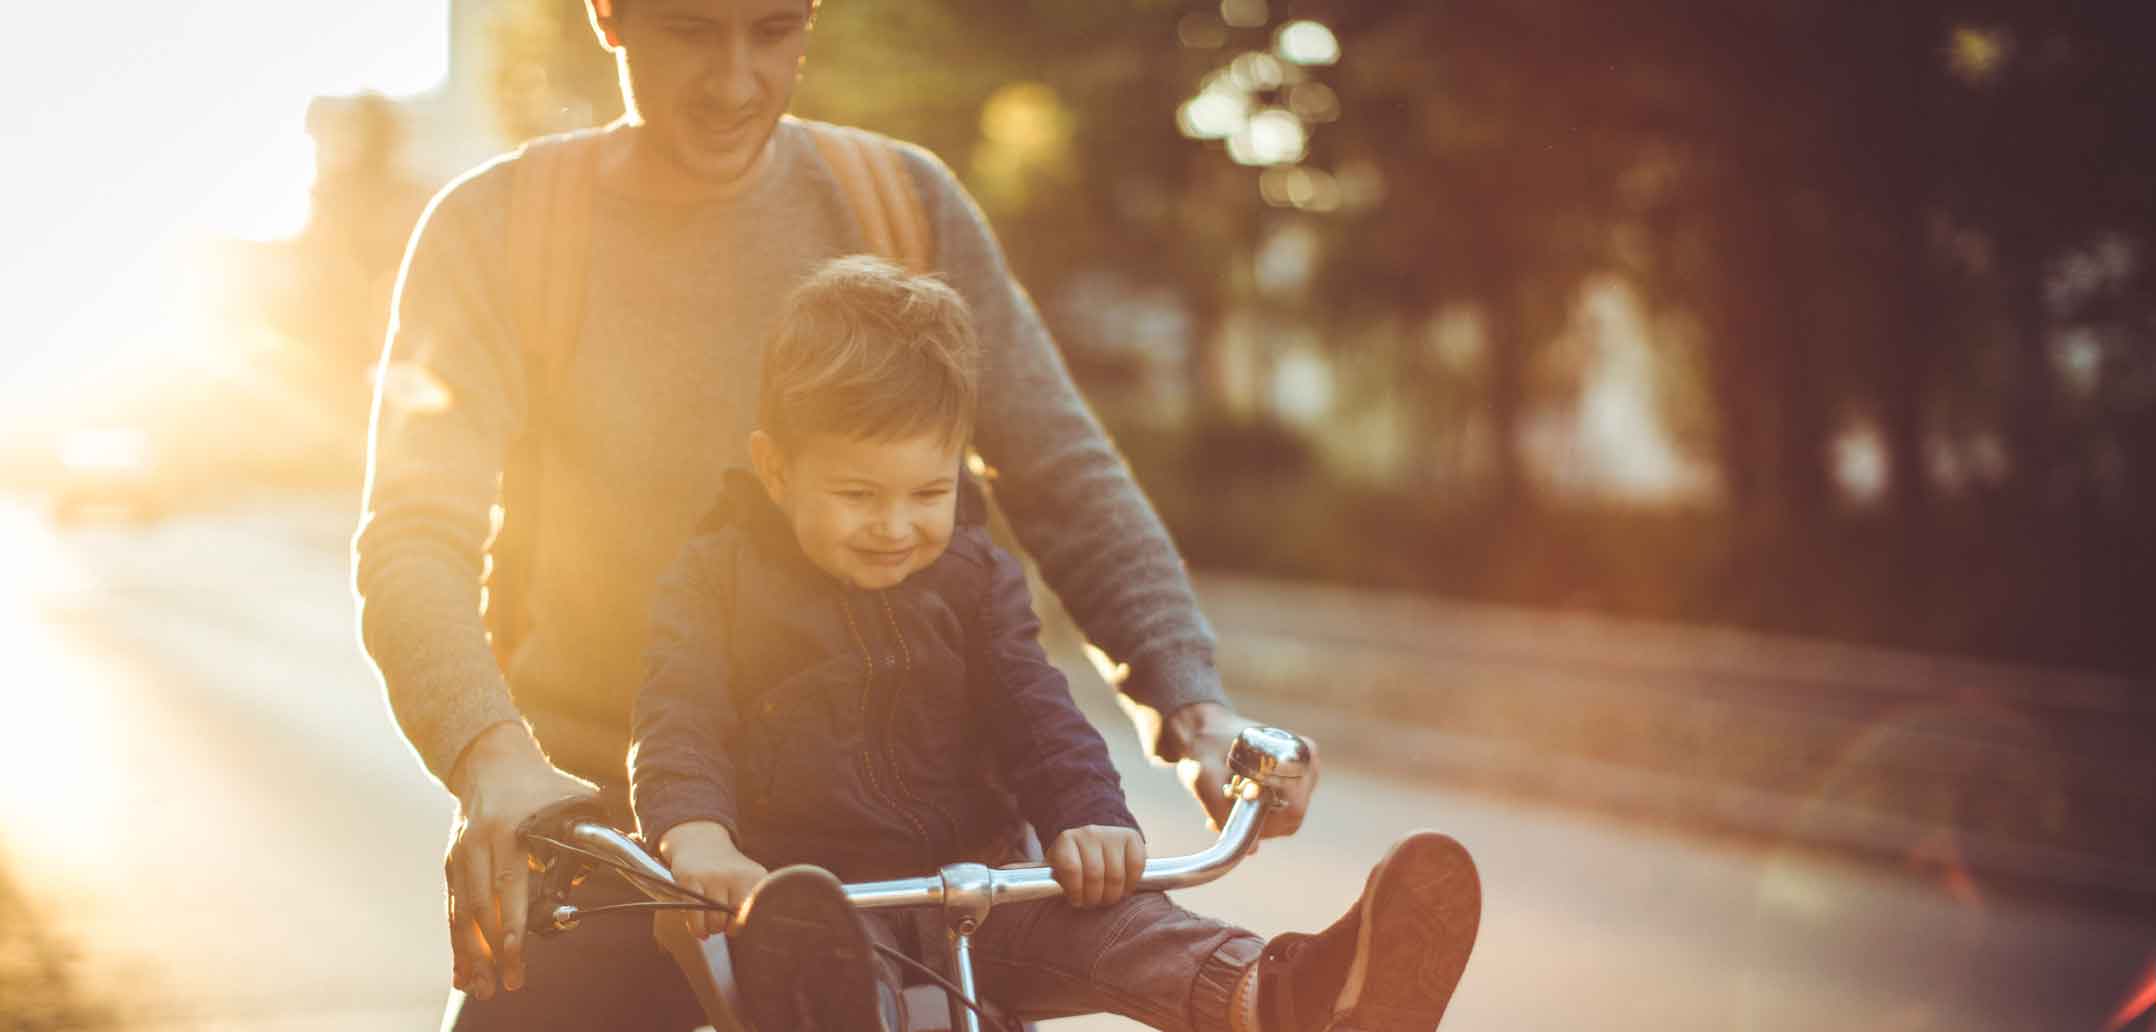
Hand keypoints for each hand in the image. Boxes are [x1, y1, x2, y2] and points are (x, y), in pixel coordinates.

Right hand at [444, 722, 597, 999]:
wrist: (489, 760)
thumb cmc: (540, 783)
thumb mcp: (572, 798)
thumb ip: (595, 830)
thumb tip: (635, 851)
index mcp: (509, 829)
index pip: (507, 884)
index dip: (510, 922)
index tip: (517, 952)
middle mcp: (478, 843)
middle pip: (481, 907)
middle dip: (493, 950)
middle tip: (507, 983)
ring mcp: (460, 854)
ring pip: (461, 914)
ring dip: (472, 955)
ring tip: (483, 987)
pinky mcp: (451, 863)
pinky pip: (453, 909)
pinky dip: (458, 943)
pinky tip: (463, 972)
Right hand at [658, 822, 767, 937]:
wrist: (699, 843)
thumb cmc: (725, 874)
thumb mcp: (745, 882)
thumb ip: (746, 908)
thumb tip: (736, 930)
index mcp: (754, 877)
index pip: (753, 914)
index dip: (741, 924)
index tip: (733, 922)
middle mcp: (735, 876)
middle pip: (733, 921)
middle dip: (725, 927)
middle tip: (719, 922)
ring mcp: (712, 877)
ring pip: (715, 922)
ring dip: (711, 929)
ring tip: (709, 923)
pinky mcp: (690, 880)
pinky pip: (696, 915)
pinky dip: (698, 929)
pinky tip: (700, 932)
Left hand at [1048, 825, 1146, 907]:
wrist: (1094, 841)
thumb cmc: (1075, 862)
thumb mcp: (1059, 869)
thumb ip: (1060, 881)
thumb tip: (1064, 893)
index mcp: (1066, 841)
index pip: (1070, 867)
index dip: (1075, 890)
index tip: (1077, 901)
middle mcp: (1089, 833)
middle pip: (1095, 874)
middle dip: (1094, 897)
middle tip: (1093, 903)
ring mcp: (1111, 834)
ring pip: (1116, 875)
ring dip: (1112, 895)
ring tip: (1106, 899)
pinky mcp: (1132, 837)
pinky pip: (1136, 866)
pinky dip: (1131, 883)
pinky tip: (1123, 888)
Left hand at [1165, 703, 1318, 840]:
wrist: (1202, 730)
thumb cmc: (1204, 748)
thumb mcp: (1205, 781)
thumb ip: (1225, 814)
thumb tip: (1253, 850)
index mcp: (1298, 755)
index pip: (1293, 810)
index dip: (1263, 821)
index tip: (1233, 810)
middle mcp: (1308, 764)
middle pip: (1290, 818)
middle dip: (1256, 822)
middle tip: (1222, 814)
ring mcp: (1304, 774)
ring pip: (1284, 820)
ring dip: (1254, 819)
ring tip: (1225, 805)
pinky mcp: (1294, 783)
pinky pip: (1280, 813)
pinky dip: (1257, 815)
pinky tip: (1233, 803)